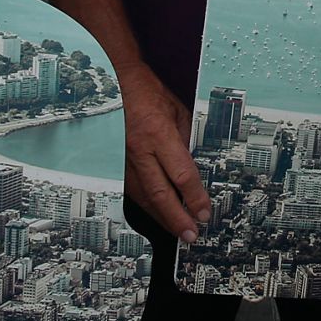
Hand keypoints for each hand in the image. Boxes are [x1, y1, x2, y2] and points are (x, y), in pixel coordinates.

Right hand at [117, 63, 210, 241]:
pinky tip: (158, 214)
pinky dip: (148, 206)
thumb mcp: (179, 111)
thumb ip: (187, 140)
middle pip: (161, 194)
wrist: (116, 86)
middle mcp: (140, 150)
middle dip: (178, 219)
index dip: (195, 197)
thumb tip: (195, 167)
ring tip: (178, 231)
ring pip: (144, 198)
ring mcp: (125, 159)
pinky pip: (133, 191)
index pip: (181, 174)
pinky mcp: (117, 164)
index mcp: (158, 133)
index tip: (204, 212)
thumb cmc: (148, 93)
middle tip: (191, 234)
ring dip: (162, 217)